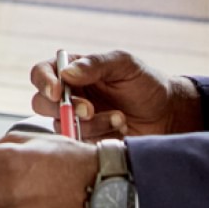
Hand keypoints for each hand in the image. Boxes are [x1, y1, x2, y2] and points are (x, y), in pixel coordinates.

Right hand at [31, 49, 201, 139]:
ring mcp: (75, 120)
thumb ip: (95, 64)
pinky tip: (120, 128)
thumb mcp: (124, 64)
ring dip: (92, 124)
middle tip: (89, 109)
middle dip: (64, 108)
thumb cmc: (144, 83)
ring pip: (62, 125)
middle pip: (42, 103)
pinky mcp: (86, 140)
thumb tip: (66, 73)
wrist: (166, 114)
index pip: (42, 72)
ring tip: (120, 117)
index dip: (44, 82)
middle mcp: (69, 94)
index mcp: (73, 71)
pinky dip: (100, 136)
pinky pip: (79, 143)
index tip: (57, 91)